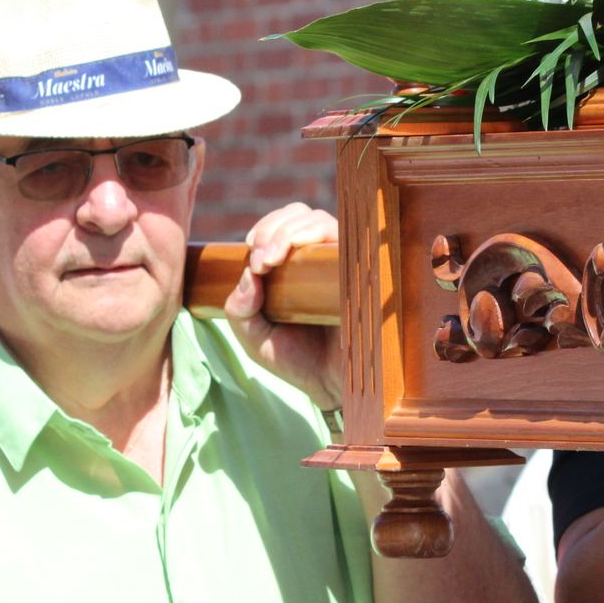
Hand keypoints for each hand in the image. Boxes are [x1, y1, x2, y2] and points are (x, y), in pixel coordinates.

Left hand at [222, 202, 341, 410]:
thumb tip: (248, 274)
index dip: (264, 230)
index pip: (281, 225)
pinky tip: (304, 255)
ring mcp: (343, 263)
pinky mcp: (364, 273)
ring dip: (292, 231)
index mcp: (294, 264)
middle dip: (273, 229)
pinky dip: (323, 238)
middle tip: (261, 260)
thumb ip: (239, 309)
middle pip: (300, 215)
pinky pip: (351, 240)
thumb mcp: (254, 336)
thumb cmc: (296, 360)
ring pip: (322, 221)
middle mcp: (320, 258)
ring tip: (273, 259)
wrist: (333, 387)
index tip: (252, 257)